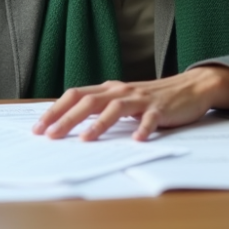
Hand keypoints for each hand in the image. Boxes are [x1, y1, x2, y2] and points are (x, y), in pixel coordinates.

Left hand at [31, 66, 228, 141]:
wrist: (190, 87)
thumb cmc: (152, 97)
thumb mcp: (123, 99)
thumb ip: (101, 107)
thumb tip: (70, 123)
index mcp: (109, 89)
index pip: (76, 95)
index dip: (56, 110)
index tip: (38, 127)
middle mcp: (121, 90)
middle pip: (89, 102)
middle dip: (67, 119)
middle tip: (50, 136)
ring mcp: (141, 99)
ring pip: (115, 108)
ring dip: (99, 124)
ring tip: (85, 140)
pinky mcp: (161, 108)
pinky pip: (150, 119)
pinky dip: (143, 129)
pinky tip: (136, 140)